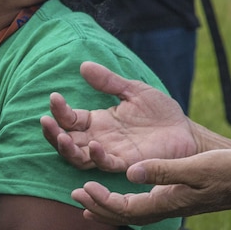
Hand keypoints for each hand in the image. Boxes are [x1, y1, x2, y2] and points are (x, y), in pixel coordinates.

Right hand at [41, 61, 197, 171]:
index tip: (54, 97)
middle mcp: (98, 139)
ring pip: (78, 157)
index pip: (69, 119)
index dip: (59, 110)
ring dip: (66, 148)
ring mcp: (111, 153)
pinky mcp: (127, 163)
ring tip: (61, 136)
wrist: (186, 131)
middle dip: (52, 133)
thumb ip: (108, 81)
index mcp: (97, 122)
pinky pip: (106, 164)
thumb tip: (83, 65)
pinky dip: (97, 157)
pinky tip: (94, 145)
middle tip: (45, 121)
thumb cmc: (161, 112)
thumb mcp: (133, 90)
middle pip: (66, 140)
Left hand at [72, 149, 230, 224]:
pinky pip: (141, 206)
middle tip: (73, 195)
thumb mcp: (195, 167)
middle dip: (96, 207)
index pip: (123, 209)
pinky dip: (122, 202)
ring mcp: (169, 206)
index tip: (82, 187)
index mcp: (165, 203)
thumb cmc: (229, 172)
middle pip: (121, 216)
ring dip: (105, 206)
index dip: (100, 201)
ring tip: (85, 198)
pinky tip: (116, 194)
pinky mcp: (175, 200)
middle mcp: (164, 209)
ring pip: (129, 213)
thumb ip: (163, 170)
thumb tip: (131, 173)